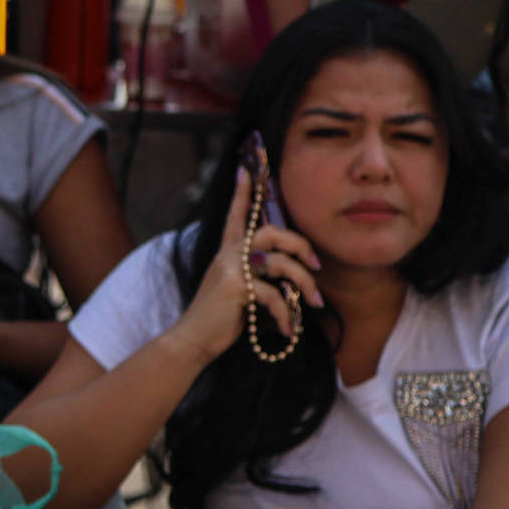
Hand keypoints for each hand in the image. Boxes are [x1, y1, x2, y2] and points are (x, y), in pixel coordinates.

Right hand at [174, 169, 324, 363]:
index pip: (236, 215)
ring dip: (304, 284)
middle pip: (272, 232)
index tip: (247, 170)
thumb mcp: (236, 288)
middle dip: (301, 244)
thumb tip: (289, 274)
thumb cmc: (219, 317)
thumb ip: (256, 275)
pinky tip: (287, 330)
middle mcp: (228, 255)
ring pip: (280, 263)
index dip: (243, 193)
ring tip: (313, 303)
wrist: (193, 338)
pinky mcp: (235, 288)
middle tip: (315, 265)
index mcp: (227, 252)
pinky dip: (286, 314)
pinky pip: (274, 295)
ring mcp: (230, 269)